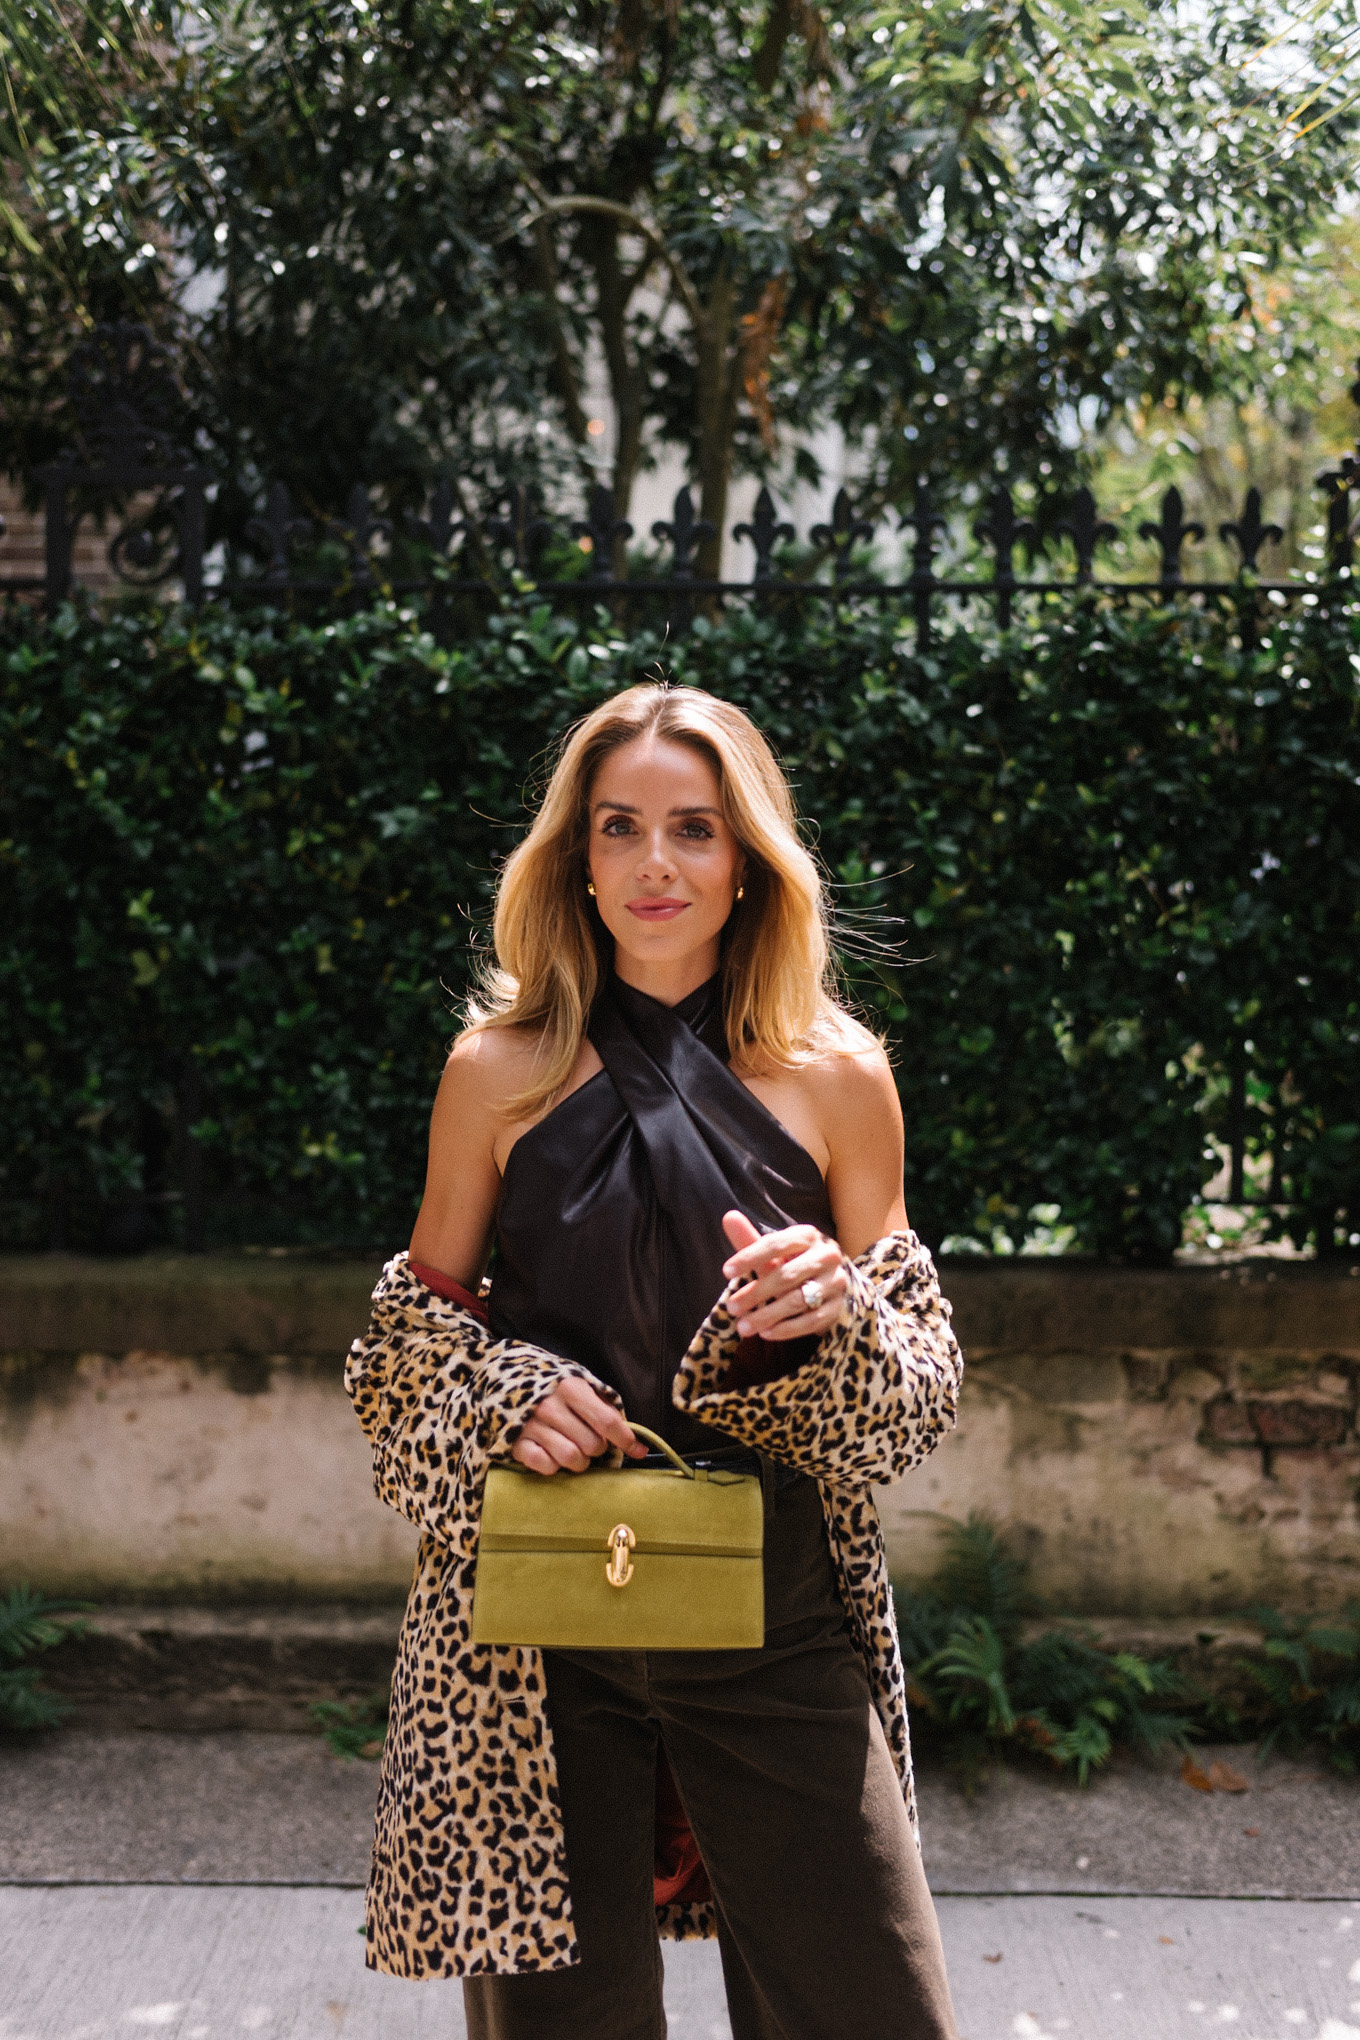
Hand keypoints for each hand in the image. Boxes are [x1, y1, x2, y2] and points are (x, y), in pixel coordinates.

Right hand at [512, 1376, 645, 1476]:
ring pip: (571, 1459)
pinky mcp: (515, 1442)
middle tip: (591, 1443)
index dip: (626, 1439)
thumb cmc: (549, 1385)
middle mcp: (550, 1405)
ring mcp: (530, 1425)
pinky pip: (546, 1466)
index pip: (607, 1420)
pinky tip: (552, 1454)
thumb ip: (603, 1405)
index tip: (638, 1451)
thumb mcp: (578, 1383)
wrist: (501, 1378)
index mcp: (570, 1387)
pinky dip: (554, 1466)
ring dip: (580, 1462)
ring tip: (575, 1451)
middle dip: (598, 1449)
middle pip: (592, 1444)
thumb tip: (632, 1438)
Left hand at [720, 1211, 848, 1342]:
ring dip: (767, 1315)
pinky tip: (766, 1333)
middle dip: (756, 1293)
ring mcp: (836, 1282)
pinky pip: (811, 1321)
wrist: (829, 1285)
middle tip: (731, 1307)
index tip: (726, 1271)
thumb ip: (750, 1239)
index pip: (776, 1244)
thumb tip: (728, 1216)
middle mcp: (826, 1256)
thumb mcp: (773, 1252)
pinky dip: (786, 1329)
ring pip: (798, 1300)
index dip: (750, 1257)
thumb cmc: (793, 1264)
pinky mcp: (838, 1308)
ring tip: (742, 1327)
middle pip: (786, 1275)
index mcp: (808, 1236)